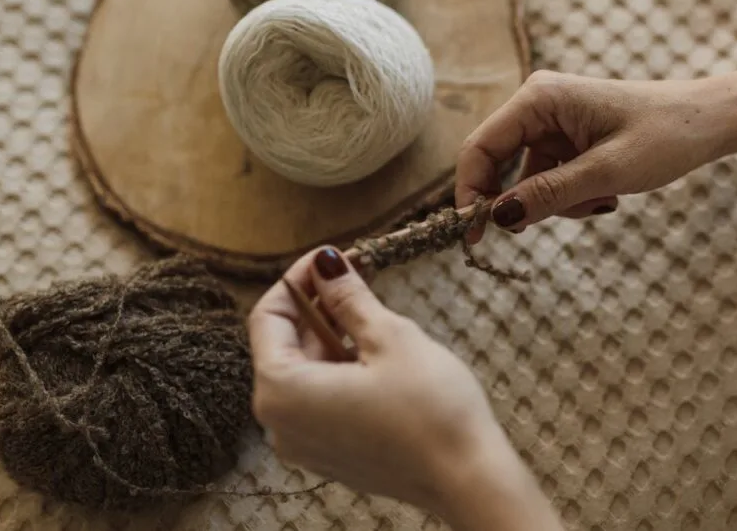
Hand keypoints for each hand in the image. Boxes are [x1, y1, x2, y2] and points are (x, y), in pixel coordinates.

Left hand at [248, 247, 563, 529]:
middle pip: (284, 344)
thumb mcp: (388, 337)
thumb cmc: (431, 409)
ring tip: (370, 305)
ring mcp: (304, 444)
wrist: (468, 479)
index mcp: (281, 391)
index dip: (299, 279)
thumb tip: (326, 262)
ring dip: (332, 333)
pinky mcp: (330, 454)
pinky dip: (339, 366)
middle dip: (318, 305)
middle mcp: (279, 423)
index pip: (268, 317)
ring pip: (305, 370)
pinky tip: (373, 347)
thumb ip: (348, 297)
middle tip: (357, 271)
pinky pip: (320, 398)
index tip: (331, 257)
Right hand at [457, 70, 728, 239]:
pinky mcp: (568, 139)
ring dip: (555, 202)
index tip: (472, 236)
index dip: (469, 191)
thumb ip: (550, 194)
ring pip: (526, 179)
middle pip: (497, 163)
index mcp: (540, 98)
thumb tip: (497, 219)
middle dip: (518, 201)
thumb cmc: (666, 134)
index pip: (481, 147)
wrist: (712, 122)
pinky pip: (549, 178)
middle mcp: (538, 105)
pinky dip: (571, 196)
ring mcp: (553, 123)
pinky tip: (606, 194)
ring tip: (601, 201)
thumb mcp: (607, 172)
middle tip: (529, 232)